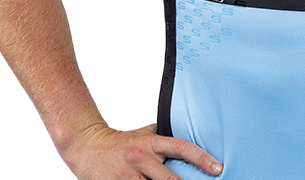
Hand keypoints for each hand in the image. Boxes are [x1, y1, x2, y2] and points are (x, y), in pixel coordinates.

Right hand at [62, 122, 222, 178]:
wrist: (87, 145)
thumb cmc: (120, 142)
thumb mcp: (143, 133)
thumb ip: (162, 135)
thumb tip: (185, 130)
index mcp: (151, 143)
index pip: (182, 147)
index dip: (201, 158)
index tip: (217, 168)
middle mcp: (141, 158)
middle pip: (169, 179)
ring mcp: (128, 176)